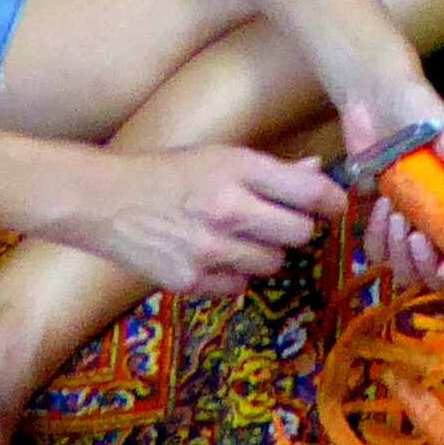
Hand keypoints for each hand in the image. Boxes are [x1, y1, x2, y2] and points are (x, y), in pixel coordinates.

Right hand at [54, 141, 347, 295]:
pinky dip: (235, 276)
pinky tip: (215, 257)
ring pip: (274, 264)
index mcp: (238, 170)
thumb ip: (272, 170)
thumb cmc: (168, 173)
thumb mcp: (220, 156)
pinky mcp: (191, 282)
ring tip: (240, 238)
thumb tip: (317, 174)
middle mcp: (228, 210)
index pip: (309, 192)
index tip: (337, 206)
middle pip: (300, 233)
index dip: (333, 201)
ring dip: (266, 253)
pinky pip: (240, 288)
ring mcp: (210, 250)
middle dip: (297, 228)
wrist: (106, 202)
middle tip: (280, 222)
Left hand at [332, 71, 443, 295]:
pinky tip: (378, 202)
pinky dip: (374, 234)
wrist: (373, 94)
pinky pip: (374, 250)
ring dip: (396, 249)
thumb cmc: (421, 110)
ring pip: (403, 268)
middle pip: (434, 275)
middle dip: (423, 264)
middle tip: (415, 234)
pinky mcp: (376, 220)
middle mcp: (437, 222)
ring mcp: (406, 223)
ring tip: (394, 211)